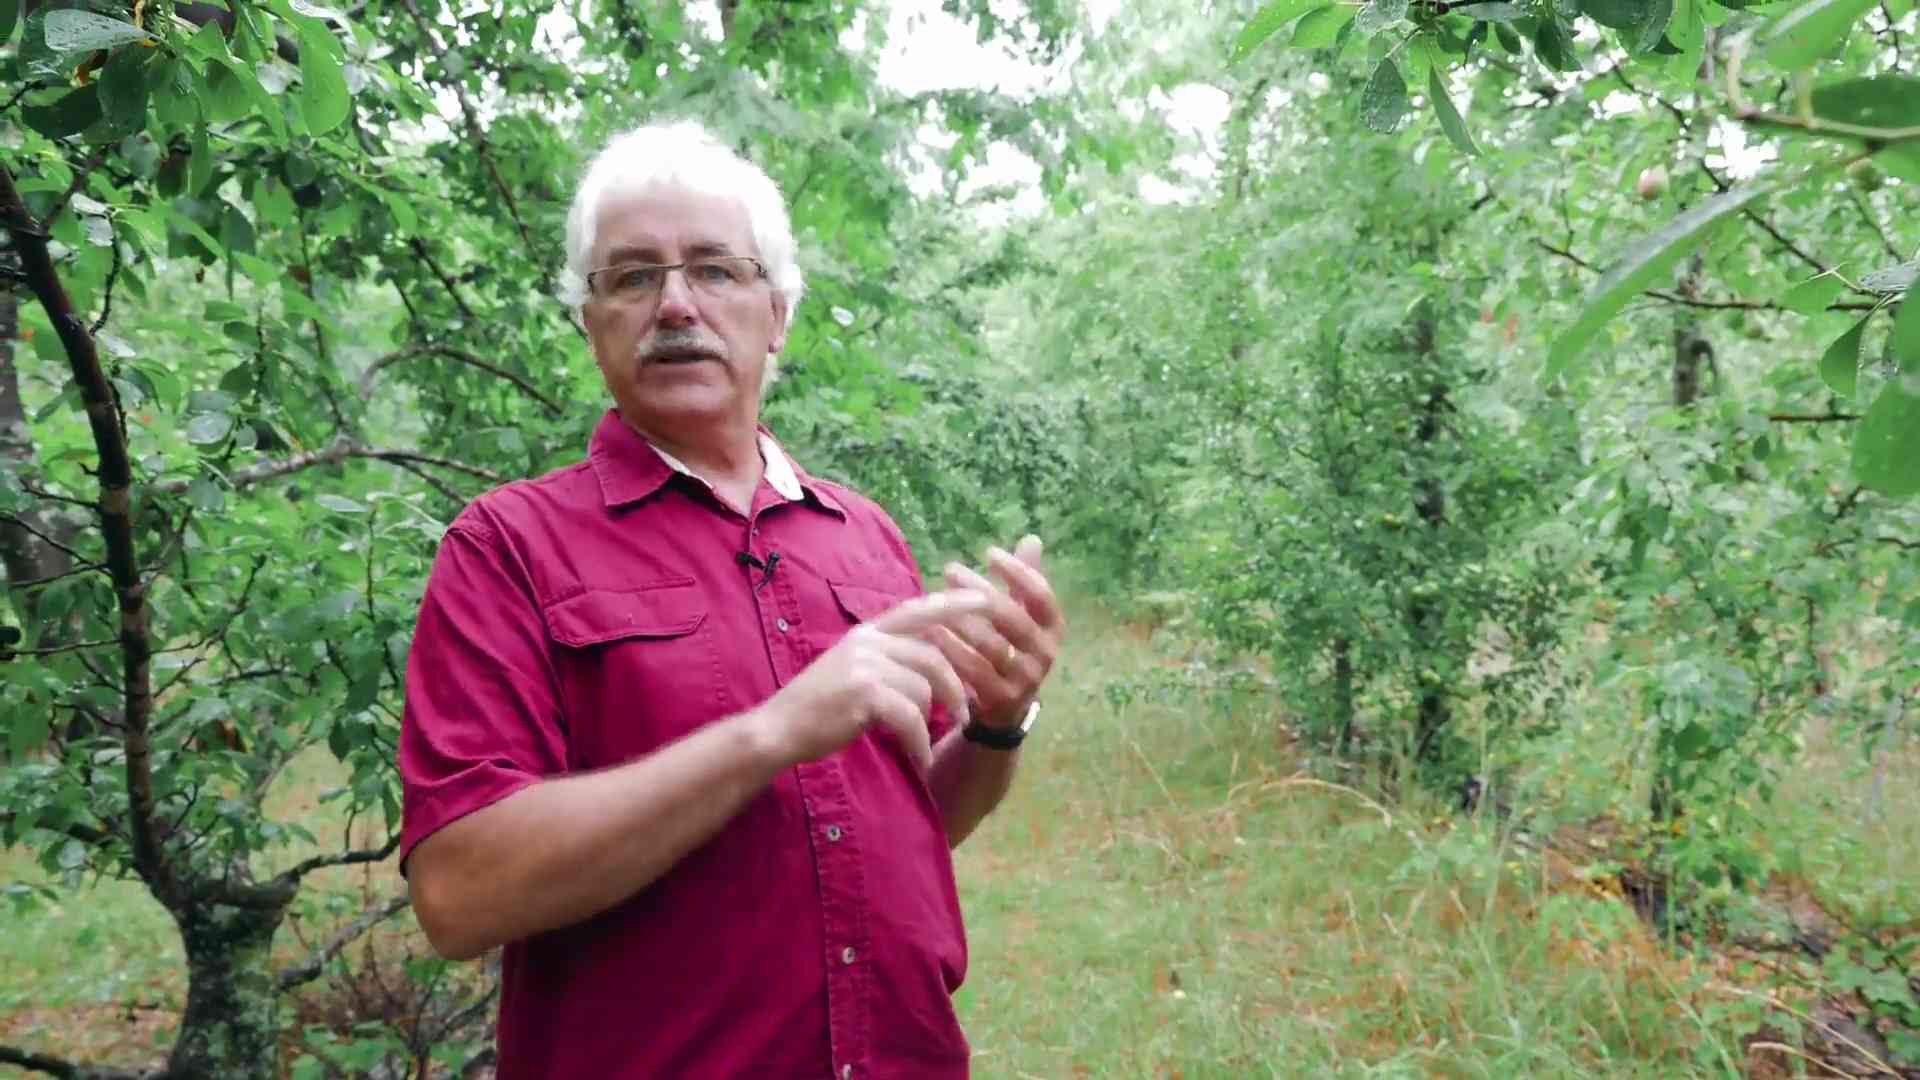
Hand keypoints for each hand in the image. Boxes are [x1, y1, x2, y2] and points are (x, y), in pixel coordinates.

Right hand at [754, 590, 988, 773]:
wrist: (779, 729)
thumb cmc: (818, 707)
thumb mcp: (853, 669)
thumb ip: (888, 659)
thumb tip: (934, 663)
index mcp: (867, 632)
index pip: (918, 609)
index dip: (953, 604)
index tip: (985, 600)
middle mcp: (868, 642)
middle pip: (932, 656)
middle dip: (955, 688)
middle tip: (965, 715)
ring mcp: (865, 664)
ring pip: (924, 688)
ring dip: (930, 721)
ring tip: (924, 743)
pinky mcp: (865, 693)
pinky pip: (911, 716)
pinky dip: (919, 742)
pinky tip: (919, 758)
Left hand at [931, 535, 1065, 729]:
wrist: (1007, 706)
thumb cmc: (1011, 647)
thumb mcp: (1022, 614)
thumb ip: (1025, 580)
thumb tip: (1032, 539)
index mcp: (1053, 628)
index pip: (1041, 595)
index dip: (1018, 572)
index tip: (989, 553)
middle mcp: (1046, 653)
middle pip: (1012, 617)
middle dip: (980, 590)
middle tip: (951, 569)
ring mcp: (1025, 679)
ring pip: (992, 644)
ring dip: (961, 620)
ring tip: (935, 600)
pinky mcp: (1002, 699)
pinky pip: (974, 670)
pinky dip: (952, 649)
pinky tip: (932, 632)